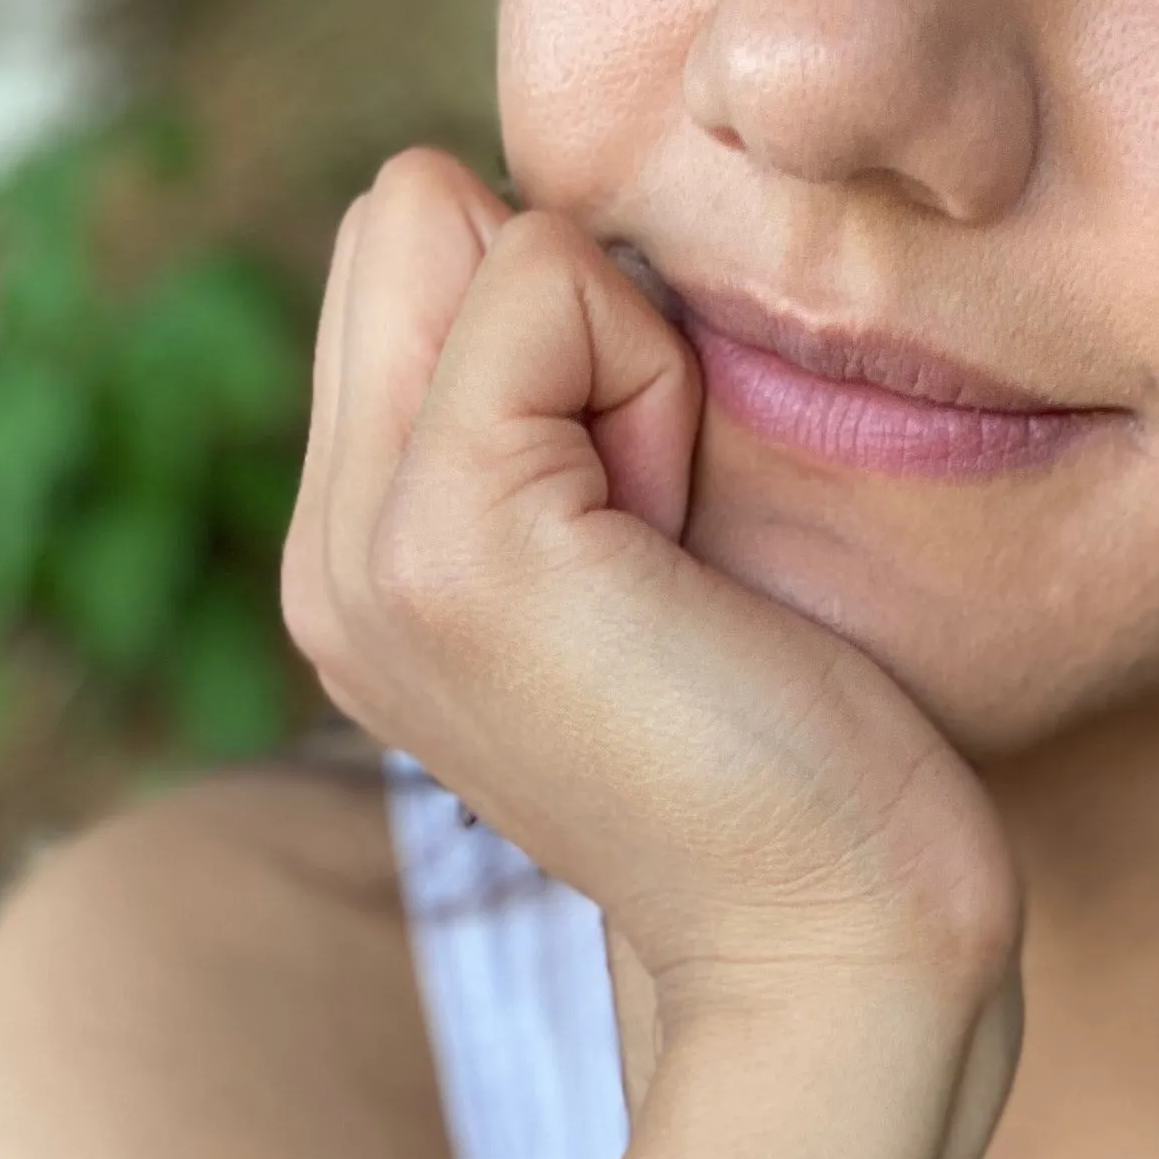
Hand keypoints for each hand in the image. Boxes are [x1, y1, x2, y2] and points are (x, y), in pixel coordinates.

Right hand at [281, 149, 1023, 1039]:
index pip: (401, 252)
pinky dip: (651, 384)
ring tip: (668, 558)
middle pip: (402, 214)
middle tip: (659, 536)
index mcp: (358, 558)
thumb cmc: (789, 753)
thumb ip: (539, 415)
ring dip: (616, 359)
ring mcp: (362, 555)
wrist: (831, 945)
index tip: (650, 525)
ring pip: (454, 223)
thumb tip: (534, 234)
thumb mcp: (627, 557)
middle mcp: (326, 556)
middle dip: (570, 327)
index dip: (565, 337)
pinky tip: (681, 558)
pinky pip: (543, 278)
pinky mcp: (447, 545)